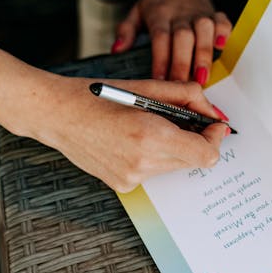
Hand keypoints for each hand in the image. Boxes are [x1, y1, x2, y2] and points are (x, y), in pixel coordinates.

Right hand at [31, 76, 229, 191]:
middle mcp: (143, 164)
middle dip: (195, 139)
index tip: (213, 124)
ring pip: (174, 165)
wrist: (56, 115)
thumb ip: (188, 96)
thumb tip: (214, 113)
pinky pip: (153, 171)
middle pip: (192, 160)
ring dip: (172, 146)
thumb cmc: (98, 95)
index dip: (215, 139)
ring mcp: (132, 179)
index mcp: (151, 136)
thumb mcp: (148, 87)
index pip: (206, 155)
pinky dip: (152, 155)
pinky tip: (130, 139)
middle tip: (181, 118)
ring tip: (148, 125)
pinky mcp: (123, 186)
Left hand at [112, 0, 231, 82]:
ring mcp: (199, 14)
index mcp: (160, 14)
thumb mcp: (137, 11)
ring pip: (204, 32)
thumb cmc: (159, 0)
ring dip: (204, 54)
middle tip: (181, 86)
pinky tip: (221, 47)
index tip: (159, 80)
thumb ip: (126, 31)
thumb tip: (116, 50)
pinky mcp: (215, 14)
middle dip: (183, 63)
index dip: (160, 59)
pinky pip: (223, 22)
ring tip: (202, 77)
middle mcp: (181, 14)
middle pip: (183, 38)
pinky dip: (224, 33)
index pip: (160, 38)